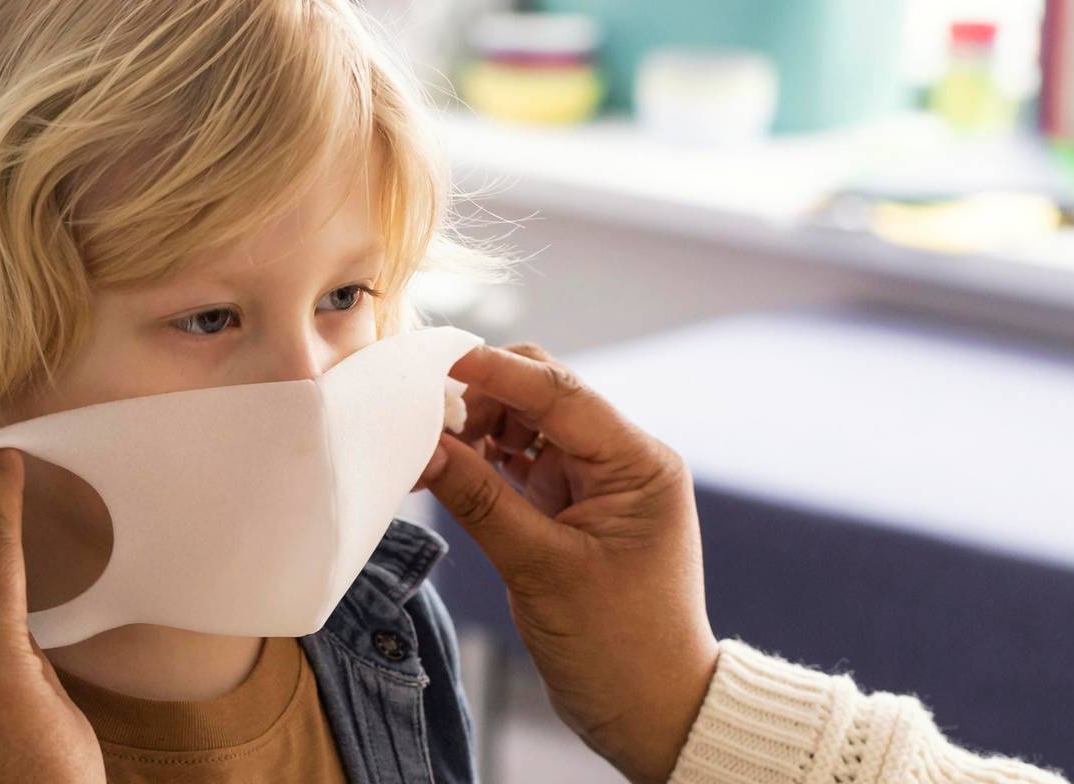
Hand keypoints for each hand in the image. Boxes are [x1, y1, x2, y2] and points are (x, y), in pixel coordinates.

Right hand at [419, 344, 718, 783]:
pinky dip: (481, 461)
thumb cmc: (618, 646)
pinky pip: (519, 464)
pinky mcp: (571, 508)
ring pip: (525, 426)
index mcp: (638, 464)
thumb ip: (480, 500)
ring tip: (425, 448)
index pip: (560, 394)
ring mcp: (595, 483)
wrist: (652, 711)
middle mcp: (622, 461)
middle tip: (421, 418)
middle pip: (542, 396)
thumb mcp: (541, 570)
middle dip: (481, 398)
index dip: (495, 372)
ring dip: (476, 428)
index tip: (436, 363)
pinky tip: (443, 470)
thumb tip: (424, 445)